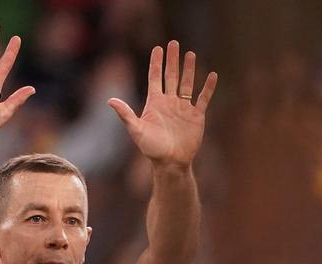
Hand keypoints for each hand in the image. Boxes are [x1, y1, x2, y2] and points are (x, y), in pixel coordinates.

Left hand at [108, 40, 217, 168]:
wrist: (170, 163)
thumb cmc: (151, 149)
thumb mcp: (136, 130)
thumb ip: (126, 114)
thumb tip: (110, 100)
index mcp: (155, 103)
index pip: (155, 77)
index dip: (156, 63)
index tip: (158, 48)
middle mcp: (169, 102)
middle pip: (171, 76)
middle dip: (172, 60)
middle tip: (174, 43)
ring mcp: (183, 108)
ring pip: (187, 84)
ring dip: (189, 69)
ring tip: (191, 54)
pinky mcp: (196, 116)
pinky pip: (203, 99)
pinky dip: (208, 88)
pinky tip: (212, 75)